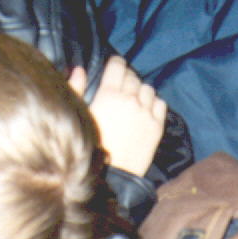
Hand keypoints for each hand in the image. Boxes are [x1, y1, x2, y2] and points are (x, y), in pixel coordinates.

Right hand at [68, 57, 165, 176]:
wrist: (111, 175)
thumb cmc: (89, 145)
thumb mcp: (79, 115)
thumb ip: (76, 89)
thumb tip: (80, 69)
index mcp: (109, 94)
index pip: (118, 66)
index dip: (116, 63)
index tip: (115, 65)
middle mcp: (130, 99)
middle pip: (132, 76)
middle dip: (126, 77)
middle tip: (121, 85)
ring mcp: (146, 112)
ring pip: (148, 88)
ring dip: (140, 90)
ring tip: (133, 99)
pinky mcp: (157, 126)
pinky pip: (160, 103)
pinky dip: (153, 103)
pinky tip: (145, 110)